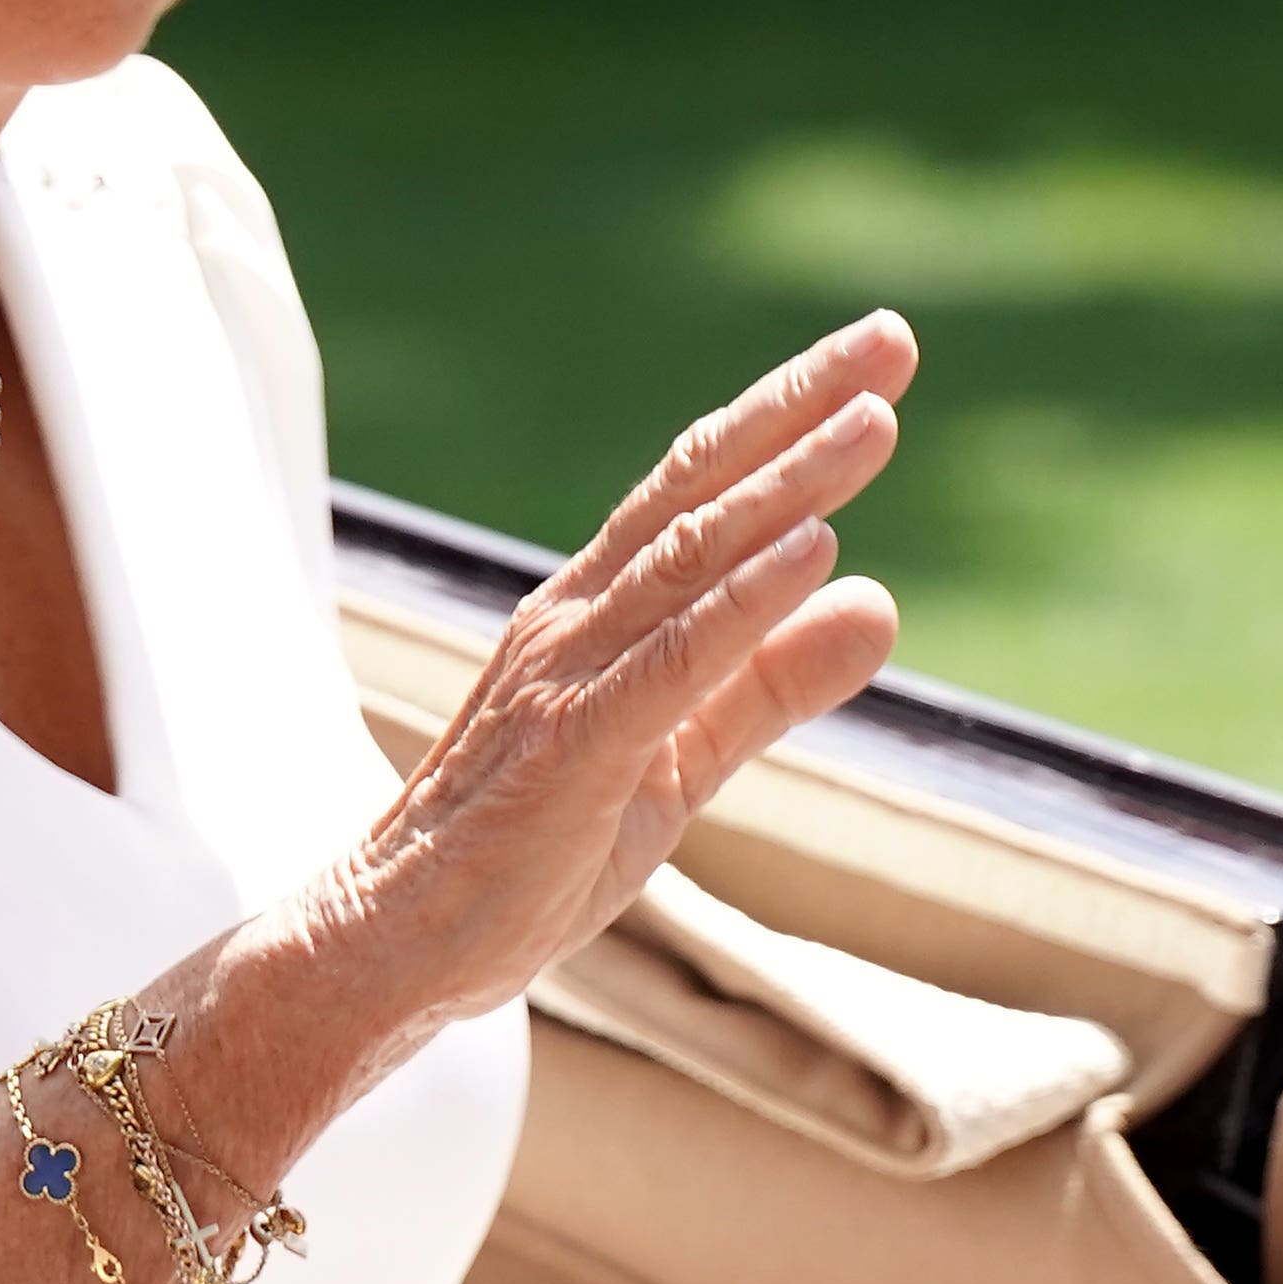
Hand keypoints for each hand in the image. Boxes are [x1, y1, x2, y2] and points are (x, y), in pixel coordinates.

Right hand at [325, 316, 913, 1033]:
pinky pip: (670, 662)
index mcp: (594, 618)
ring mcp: (566, 678)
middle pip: (696, 492)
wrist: (391, 943)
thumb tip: (878, 600)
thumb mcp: (676, 762)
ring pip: (688, 561)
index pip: (698, 494)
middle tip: (891, 340)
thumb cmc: (522, 854)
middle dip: (796, 411)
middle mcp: (574, 622)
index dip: (786, 421)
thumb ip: (769, 685)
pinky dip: (743, 601)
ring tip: (872, 423)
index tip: (874, 363)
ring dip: (785, 487)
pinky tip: (813, 548)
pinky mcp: (572, 749)